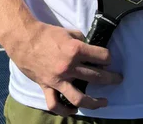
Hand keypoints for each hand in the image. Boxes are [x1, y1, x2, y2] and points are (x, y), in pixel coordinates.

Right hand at [3, 20, 121, 115]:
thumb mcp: (68, 32)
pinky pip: (56, 104)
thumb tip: (90, 48)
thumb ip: (81, 41)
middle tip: (118, 79)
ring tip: (104, 102)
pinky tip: (74, 109)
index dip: (108, 58)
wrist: (24, 39)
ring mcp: (58, 79)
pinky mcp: (47, 86)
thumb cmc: (47, 33)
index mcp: (75, 50)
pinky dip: (65, 110)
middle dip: (111, 78)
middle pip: (96, 77)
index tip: (108, 59)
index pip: (101, 56)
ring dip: (95, 102)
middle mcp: (69, 67)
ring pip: (79, 97)